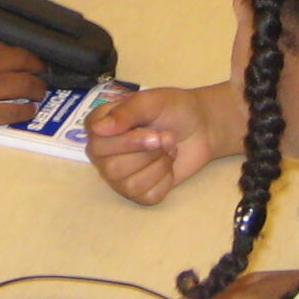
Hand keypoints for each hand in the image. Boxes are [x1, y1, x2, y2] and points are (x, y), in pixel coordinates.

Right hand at [0, 34, 48, 141]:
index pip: (4, 44)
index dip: (19, 51)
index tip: (25, 56)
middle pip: (20, 61)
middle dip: (36, 65)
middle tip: (42, 70)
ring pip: (22, 85)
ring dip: (36, 88)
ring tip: (40, 91)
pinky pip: (11, 112)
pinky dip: (25, 111)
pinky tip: (30, 111)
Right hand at [85, 84, 218, 204]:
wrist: (201, 126)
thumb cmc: (172, 109)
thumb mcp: (151, 101)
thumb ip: (125, 112)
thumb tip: (97, 129)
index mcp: (101, 127)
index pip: (96, 142)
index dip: (126, 141)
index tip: (151, 132)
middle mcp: (104, 154)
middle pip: (112, 168)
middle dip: (147, 153)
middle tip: (166, 137)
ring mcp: (120, 176)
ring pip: (130, 185)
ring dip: (159, 165)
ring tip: (169, 149)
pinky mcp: (139, 193)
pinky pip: (147, 196)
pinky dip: (165, 180)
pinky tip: (168, 166)